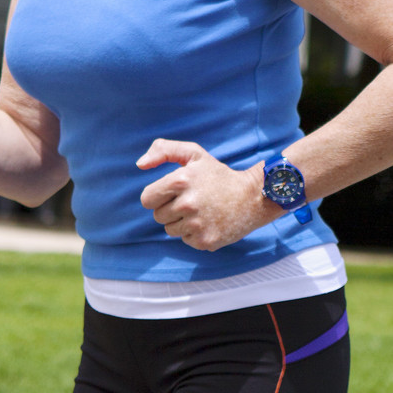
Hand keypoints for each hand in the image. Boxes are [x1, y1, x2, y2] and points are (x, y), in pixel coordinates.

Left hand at [137, 139, 267, 251]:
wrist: (252, 197)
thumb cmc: (218, 175)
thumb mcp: (194, 154)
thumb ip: (163, 150)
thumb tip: (139, 165)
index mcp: (180, 180)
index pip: (147, 199)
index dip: (158, 195)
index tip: (172, 192)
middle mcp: (187, 204)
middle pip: (157, 216)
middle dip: (170, 208)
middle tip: (192, 200)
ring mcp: (196, 225)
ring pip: (170, 230)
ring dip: (181, 221)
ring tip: (202, 210)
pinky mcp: (204, 241)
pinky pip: (185, 240)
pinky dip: (194, 232)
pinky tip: (210, 221)